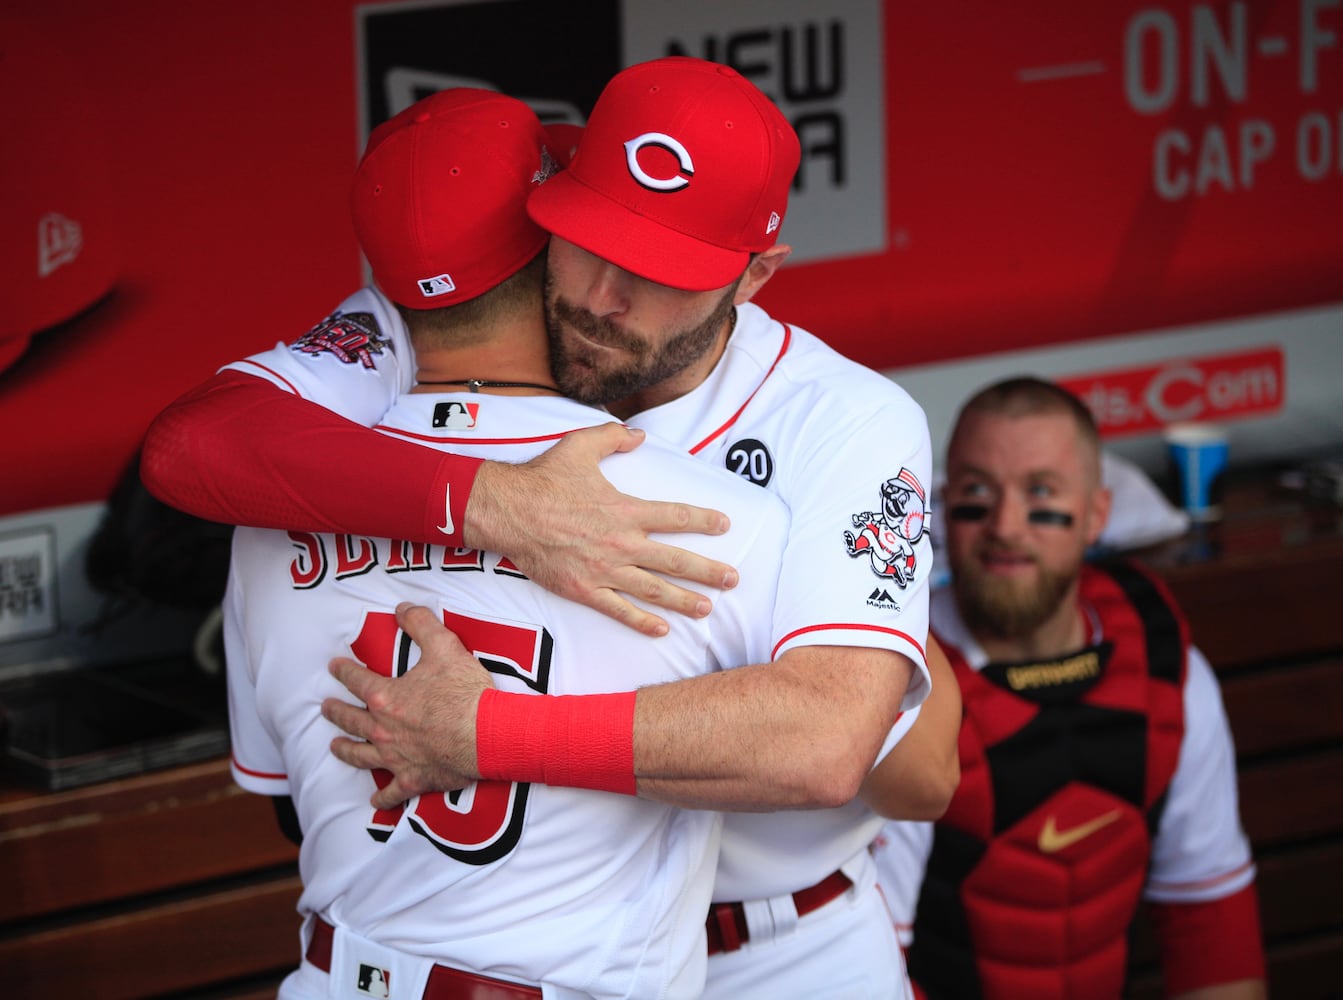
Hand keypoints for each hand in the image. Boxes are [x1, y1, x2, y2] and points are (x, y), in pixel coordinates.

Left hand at [322, 603, 493, 808]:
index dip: (343, 671)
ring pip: (360, 756)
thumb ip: (421, 624)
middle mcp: (382, 729)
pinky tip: (375, 800)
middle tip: (325, 707)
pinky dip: (382, 797)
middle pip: (351, 720)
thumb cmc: (465, 692)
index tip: (334, 666)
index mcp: (386, 697)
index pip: (357, 680)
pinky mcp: (413, 779)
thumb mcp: (445, 647)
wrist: (486, 734)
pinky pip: (391, 793)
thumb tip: (402, 608)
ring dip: (345, 750)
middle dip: (336, 712)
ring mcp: (395, 757)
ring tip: (335, 746)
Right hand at [463, 422, 738, 636]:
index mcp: (624, 510)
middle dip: (707, 571)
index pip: (675, 517)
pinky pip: (618, 610)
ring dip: (683, 600)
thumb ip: (614, 438)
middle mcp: (620, 543)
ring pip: (653, 590)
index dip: (703, 521)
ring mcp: (603, 569)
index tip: (725, 525)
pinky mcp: (583, 589)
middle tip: (732, 579)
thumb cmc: (543, 478)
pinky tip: (662, 629)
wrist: (507, 511)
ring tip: (708, 608)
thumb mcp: (580, 445)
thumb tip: (640, 436)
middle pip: (674, 561)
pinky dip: (641, 621)